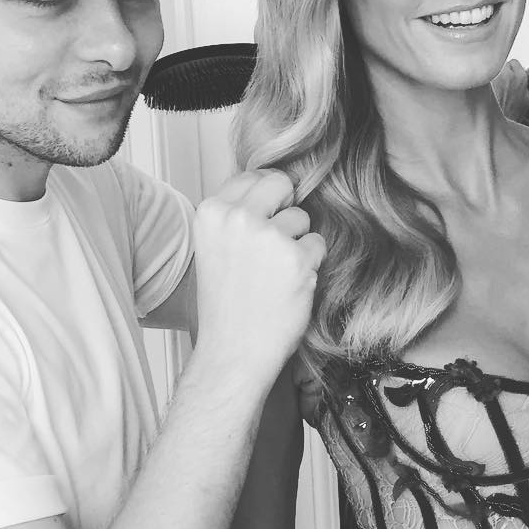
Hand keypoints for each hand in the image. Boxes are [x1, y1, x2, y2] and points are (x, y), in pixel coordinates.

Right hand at [192, 170, 324, 381]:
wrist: (233, 352)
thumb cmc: (227, 304)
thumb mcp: (214, 247)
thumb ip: (236, 215)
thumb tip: (272, 185)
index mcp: (211, 212)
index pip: (253, 176)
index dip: (267, 199)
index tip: (263, 222)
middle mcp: (236, 218)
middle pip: (281, 184)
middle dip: (286, 209)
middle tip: (277, 243)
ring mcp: (267, 236)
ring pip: (301, 218)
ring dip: (297, 243)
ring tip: (275, 274)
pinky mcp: (296, 258)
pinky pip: (317, 244)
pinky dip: (310, 265)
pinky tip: (289, 287)